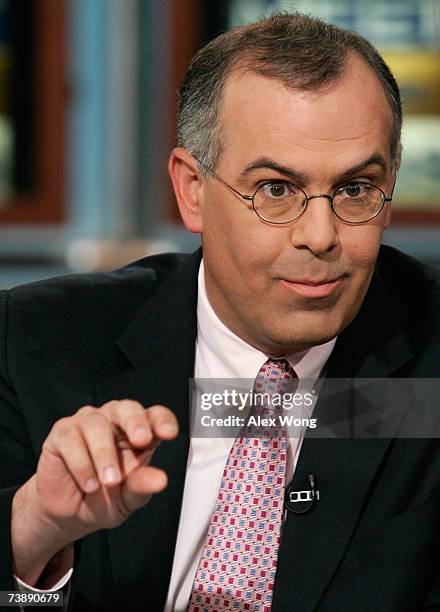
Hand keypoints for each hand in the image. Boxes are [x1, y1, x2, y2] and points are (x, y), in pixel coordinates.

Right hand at [12, 400, 177, 583]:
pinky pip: (70, 438)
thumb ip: (142, 486)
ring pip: (97, 424)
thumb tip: (160, 480)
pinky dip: (81, 463)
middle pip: (126, 408)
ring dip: (104, 454)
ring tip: (109, 482)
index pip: (154, 416)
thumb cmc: (103, 499)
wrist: (69, 514)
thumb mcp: (127, 498)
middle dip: (135, 422)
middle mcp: (114, 422)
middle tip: (141, 440)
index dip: (162, 420)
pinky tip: (89, 482)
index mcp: (138, 433)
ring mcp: (87, 424)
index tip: (169, 432)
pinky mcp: (62, 433)